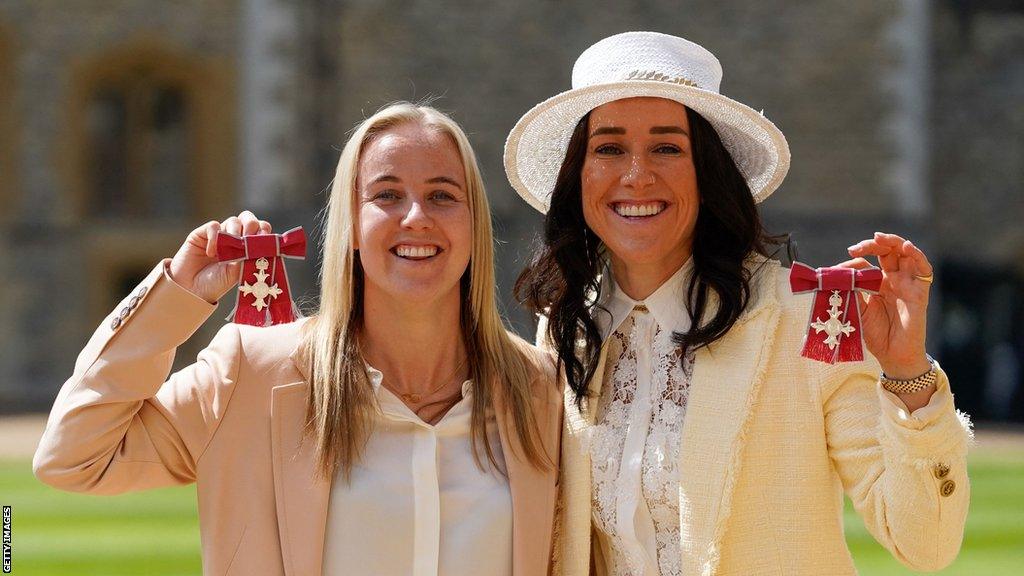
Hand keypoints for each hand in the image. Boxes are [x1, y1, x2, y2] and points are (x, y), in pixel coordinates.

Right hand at [168, 211, 272, 303]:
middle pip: (249, 219)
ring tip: (229, 251)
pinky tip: (211, 253)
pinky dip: (215, 237)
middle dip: (252, 226)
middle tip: (248, 239)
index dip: (264, 231)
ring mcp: (219, 235)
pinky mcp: (202, 234)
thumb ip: (248, 258)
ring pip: (234, 221)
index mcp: (247, 247)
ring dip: (235, 233)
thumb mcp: (237, 273)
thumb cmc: (216, 284)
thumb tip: (261, 246)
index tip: (264, 241)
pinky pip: (213, 226)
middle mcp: (235, 238)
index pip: (261, 230)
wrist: (191, 290)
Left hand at [841, 231, 932, 377]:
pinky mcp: (920, 292)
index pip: (870, 259)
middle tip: (858, 246)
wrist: (893, 355)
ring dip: (895, 242)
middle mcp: (895, 279)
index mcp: (878, 282)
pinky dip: (917, 255)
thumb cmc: (875, 334)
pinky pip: (924, 269)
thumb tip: (840, 272)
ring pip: (906, 254)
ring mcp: (908, 284)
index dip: (858, 256)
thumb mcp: (857, 309)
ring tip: (880, 238)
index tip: (846, 258)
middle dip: (874, 243)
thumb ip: (852, 291)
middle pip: (888, 251)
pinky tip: (907, 248)